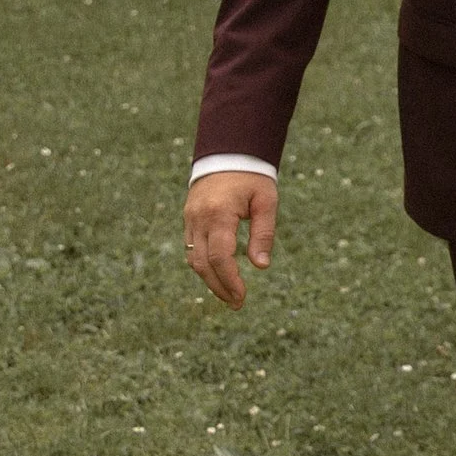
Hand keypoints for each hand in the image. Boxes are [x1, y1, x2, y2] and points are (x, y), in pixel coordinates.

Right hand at [185, 170, 275, 309]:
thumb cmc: (252, 177)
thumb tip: (261, 266)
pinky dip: (204, 265)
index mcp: (219, 214)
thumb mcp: (266, 201)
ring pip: (194, 259)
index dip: (230, 281)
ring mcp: (190, 219)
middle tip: (237, 303)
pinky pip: (192, 248)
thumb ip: (263, 234)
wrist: (227, 152)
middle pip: (203, 264)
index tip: (242, 297)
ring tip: (229, 295)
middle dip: (219, 287)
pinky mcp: (189, 219)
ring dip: (209, 280)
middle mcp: (199, 218)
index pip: (220, 257)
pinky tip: (219, 276)